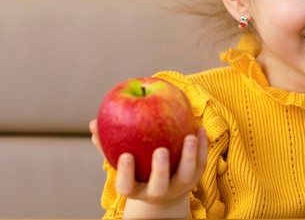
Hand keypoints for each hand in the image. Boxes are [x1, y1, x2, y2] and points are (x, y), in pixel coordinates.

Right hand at [89, 119, 207, 213]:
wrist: (166, 190)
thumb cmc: (138, 169)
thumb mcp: (123, 161)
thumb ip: (108, 145)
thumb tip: (92, 123)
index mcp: (136, 189)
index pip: (127, 186)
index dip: (126, 173)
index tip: (126, 156)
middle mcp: (157, 192)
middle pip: (159, 186)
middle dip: (160, 169)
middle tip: (161, 150)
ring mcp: (178, 186)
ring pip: (186, 175)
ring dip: (189, 155)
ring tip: (190, 135)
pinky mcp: (195, 178)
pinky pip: (201, 163)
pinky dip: (202, 146)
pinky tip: (200, 128)